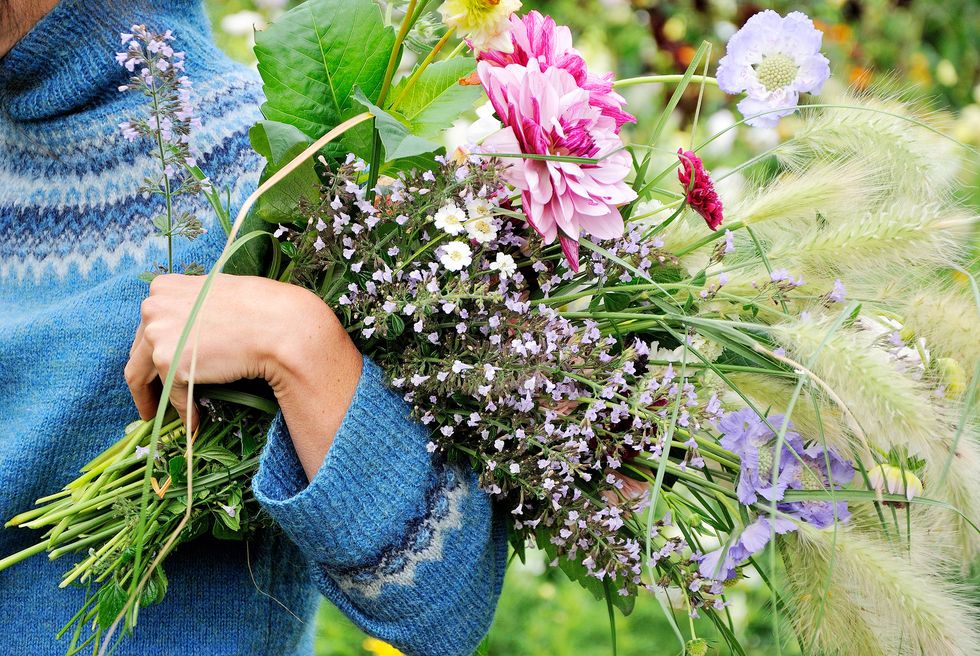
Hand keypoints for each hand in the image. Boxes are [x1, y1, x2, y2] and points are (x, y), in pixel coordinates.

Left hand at [125, 273, 362, 478]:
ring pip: (141, 375)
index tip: (156, 369)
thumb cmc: (260, 308)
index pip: (147, 325)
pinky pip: (171, 395)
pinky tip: (193, 421)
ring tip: (160, 415)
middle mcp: (152, 306)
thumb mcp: (216, 295)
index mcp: (163, 287)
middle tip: (150, 399)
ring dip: (153, 398)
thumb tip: (189, 330)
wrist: (279, 327)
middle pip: (137, 350)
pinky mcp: (168, 362)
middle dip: (145, 377)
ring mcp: (157, 334)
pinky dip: (181, 410)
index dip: (152, 350)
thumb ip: (193, 307)